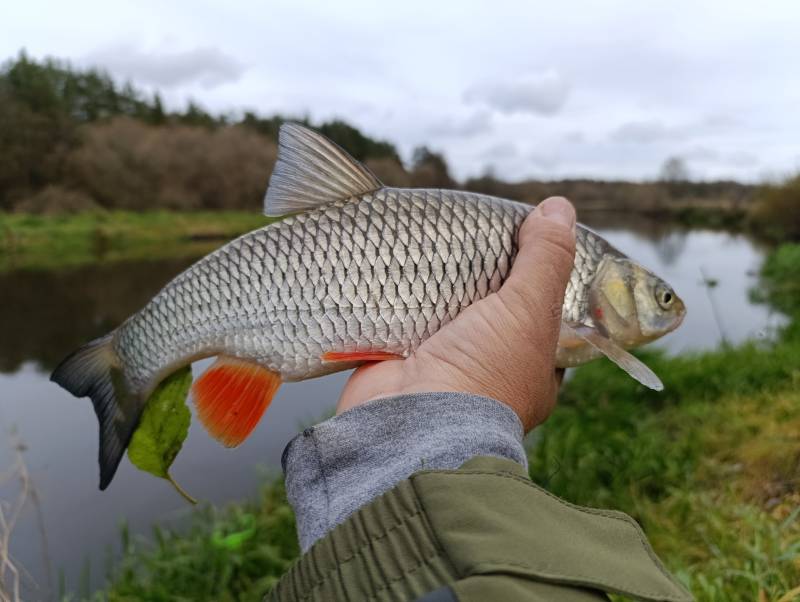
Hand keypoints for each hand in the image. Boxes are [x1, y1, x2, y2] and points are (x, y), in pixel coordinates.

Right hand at [336, 196, 576, 431]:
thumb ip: (546, 258)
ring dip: (442, 286)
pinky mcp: (402, 361)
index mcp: (531, 369)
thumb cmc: (485, 371)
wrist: (411, 422)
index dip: (538, 280)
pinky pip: (406, 321)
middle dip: (484, 278)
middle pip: (492, 311)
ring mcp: (444, 368)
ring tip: (440, 242)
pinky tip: (403, 266)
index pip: (542, 316)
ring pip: (448, 314)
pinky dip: (405, 298)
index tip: (527, 243)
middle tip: (479, 238)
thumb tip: (561, 207)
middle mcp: (490, 370)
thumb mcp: (529, 308)